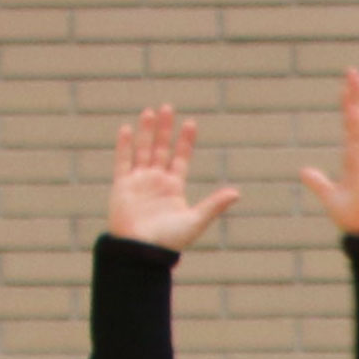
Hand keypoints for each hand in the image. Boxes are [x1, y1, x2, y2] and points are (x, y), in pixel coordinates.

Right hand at [107, 106, 237, 250]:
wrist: (141, 251)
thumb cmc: (170, 240)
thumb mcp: (196, 221)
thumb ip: (214, 205)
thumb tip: (237, 193)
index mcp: (174, 187)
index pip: (181, 158)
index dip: (185, 141)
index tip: (191, 123)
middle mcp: (156, 181)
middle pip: (161, 148)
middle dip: (164, 129)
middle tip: (168, 107)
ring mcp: (138, 181)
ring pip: (143, 150)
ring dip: (146, 131)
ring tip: (150, 111)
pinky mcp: (122, 186)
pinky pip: (123, 161)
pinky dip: (125, 146)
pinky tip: (128, 129)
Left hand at [293, 70, 358, 236]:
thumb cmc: (354, 217)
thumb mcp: (330, 196)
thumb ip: (318, 182)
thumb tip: (304, 171)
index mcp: (356, 158)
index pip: (352, 126)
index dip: (349, 105)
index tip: (347, 87)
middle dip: (357, 95)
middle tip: (353, 72)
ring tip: (358, 79)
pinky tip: (356, 108)